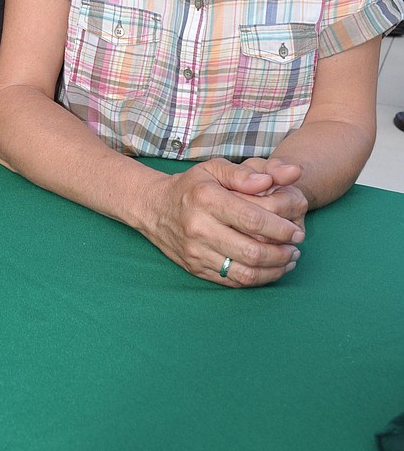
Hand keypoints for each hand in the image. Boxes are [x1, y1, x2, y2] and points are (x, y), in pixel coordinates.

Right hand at [139, 158, 303, 286]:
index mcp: (206, 198)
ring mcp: (196, 252)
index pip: (252, 219)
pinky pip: (233, 281)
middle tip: (297, 247)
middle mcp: (199, 227)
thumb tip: (274, 179)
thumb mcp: (214, 169)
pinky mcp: (196, 269)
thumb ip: (246, 173)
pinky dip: (258, 279)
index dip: (280, 228)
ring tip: (289, 260)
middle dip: (282, 252)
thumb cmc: (191, 186)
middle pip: (252, 251)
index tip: (296, 230)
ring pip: (245, 272)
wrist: (154, 207)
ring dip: (274, 270)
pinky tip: (270, 269)